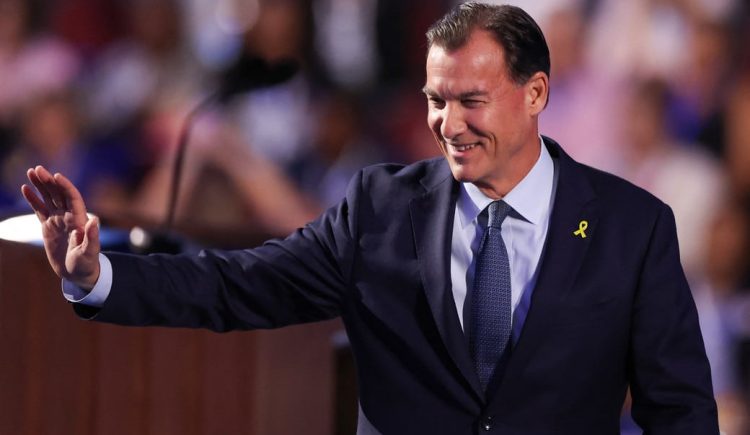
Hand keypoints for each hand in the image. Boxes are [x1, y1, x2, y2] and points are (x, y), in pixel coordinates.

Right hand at [21, 166, 100, 289]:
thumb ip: (92, 237)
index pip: (73, 198)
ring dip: (41, 185)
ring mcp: (58, 219)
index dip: (66, 187)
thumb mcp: (89, 252)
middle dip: (49, 181)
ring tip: (31, 171)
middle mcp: (69, 216)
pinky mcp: (48, 226)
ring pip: (48, 198)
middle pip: (59, 194)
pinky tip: (26, 188)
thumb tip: (94, 220)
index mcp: (79, 220)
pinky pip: (39, 209)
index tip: (57, 176)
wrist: (77, 273)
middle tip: (37, 169)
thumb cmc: (86, 264)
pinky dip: (33, 199)